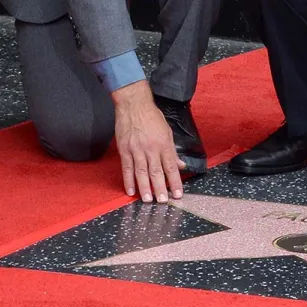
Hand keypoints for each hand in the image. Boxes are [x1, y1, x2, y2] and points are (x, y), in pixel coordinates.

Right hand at [112, 80, 183, 203]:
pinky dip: (128, 181)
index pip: (171, 167)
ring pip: (142, 173)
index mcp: (164, 144)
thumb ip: (173, 151)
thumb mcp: (167, 132)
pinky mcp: (125, 150)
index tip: (178, 194)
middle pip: (157, 172)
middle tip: (163, 201)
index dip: (175, 181)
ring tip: (148, 200)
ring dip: (145, 188)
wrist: (134, 105)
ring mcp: (137, 150)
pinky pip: (127, 168)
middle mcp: (151, 149)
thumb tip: (181, 165)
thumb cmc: (152, 117)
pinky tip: (131, 191)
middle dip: (161, 188)